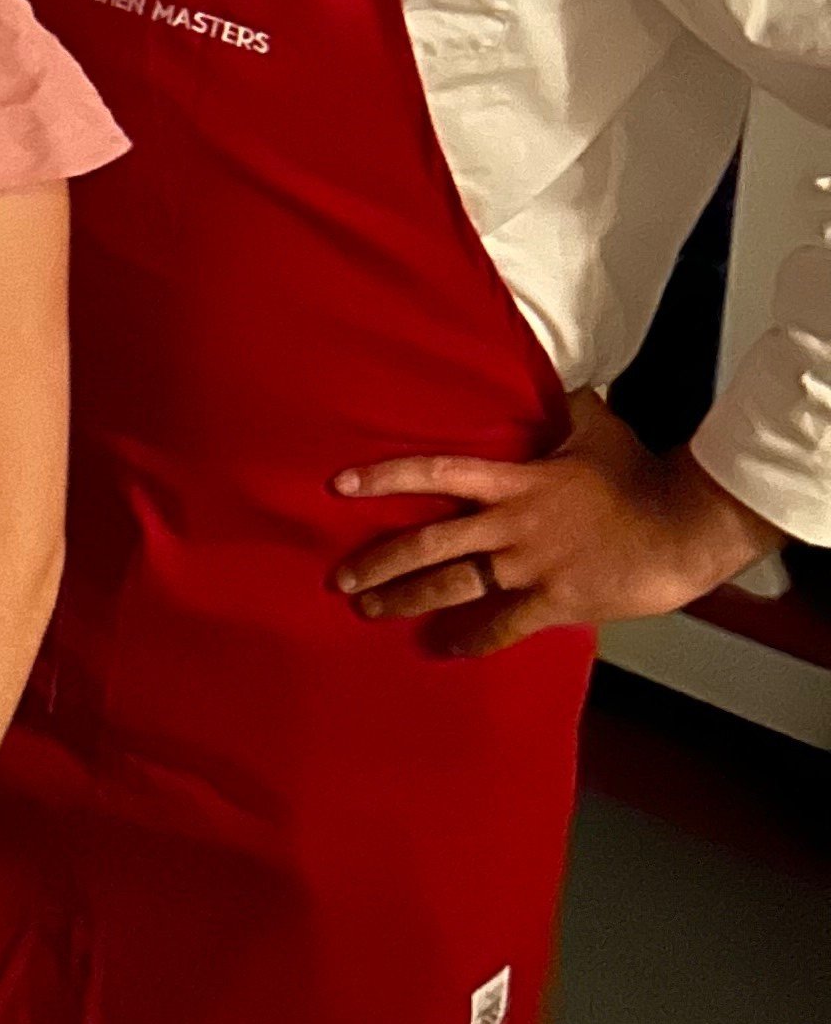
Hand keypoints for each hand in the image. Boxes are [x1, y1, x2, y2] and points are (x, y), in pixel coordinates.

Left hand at [333, 387, 782, 654]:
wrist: (685, 526)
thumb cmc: (643, 476)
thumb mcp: (596, 427)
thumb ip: (567, 407)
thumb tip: (561, 375)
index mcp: (516, 480)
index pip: (436, 472)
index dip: (385, 477)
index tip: (340, 485)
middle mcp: (511, 523)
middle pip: (429, 541)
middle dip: (380, 561)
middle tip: (340, 578)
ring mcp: (530, 564)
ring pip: (452, 584)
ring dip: (406, 598)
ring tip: (368, 609)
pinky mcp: (555, 601)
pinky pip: (501, 625)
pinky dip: (469, 640)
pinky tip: (443, 648)